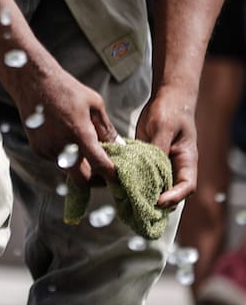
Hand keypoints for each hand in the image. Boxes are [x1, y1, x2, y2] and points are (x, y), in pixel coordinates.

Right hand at [3, 54, 117, 187]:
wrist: (33, 83)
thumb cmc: (66, 90)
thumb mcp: (94, 104)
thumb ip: (106, 129)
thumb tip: (119, 146)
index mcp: (79, 134)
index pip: (100, 165)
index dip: (112, 175)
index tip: (118, 177)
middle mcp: (61, 146)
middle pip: (82, 180)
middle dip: (94, 181)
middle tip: (103, 175)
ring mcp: (47, 149)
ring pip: (68, 169)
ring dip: (78, 165)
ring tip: (82, 148)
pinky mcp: (38, 149)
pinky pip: (56, 160)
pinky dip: (64, 156)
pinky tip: (65, 139)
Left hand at [135, 86, 197, 206]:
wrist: (167, 97)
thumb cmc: (170, 110)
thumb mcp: (163, 127)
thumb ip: (157, 148)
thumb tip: (147, 169)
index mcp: (186, 160)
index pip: (187, 186)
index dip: (174, 197)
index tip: (158, 201)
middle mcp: (176, 165)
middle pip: (170, 191)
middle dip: (157, 201)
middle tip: (137, 207)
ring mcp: (162, 163)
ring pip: (155, 185)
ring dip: (143, 193)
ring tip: (126, 201)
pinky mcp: (148, 159)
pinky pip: (142, 174)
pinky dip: (133, 181)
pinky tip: (119, 185)